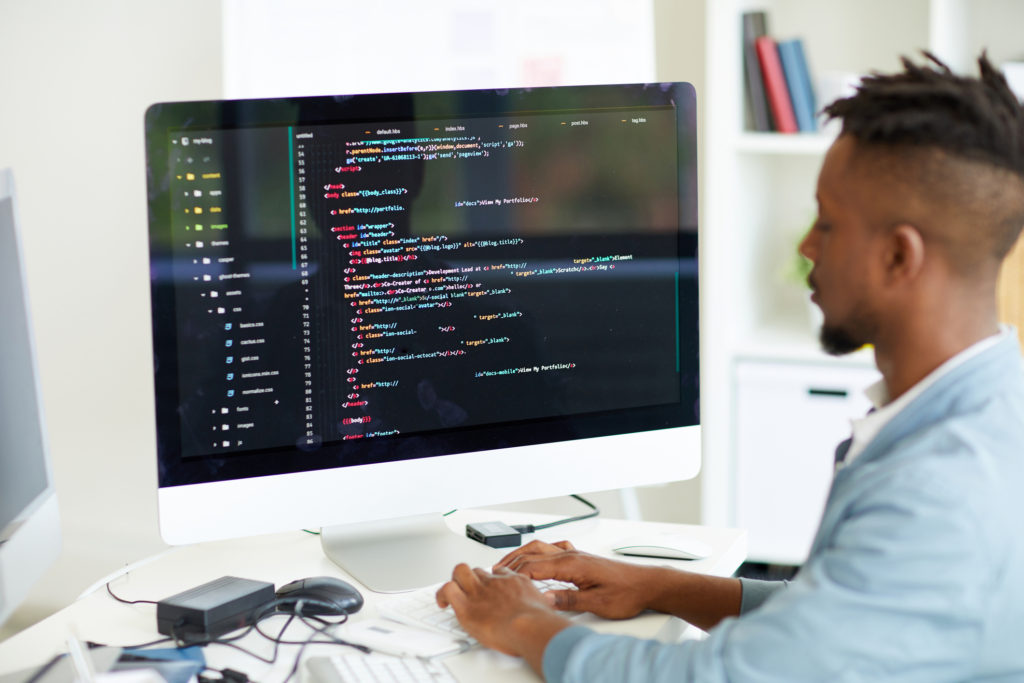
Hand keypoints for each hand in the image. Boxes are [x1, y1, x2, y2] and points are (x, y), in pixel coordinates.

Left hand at [436, 563, 571, 664]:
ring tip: (455, 593)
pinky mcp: (466, 605)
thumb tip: (546, 609)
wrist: (529, 625)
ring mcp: (480, 591)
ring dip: (457, 581)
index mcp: (515, 581)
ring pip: (460, 571)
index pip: (499, 572)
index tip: (492, 587)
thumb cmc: (539, 622)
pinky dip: (442, 594)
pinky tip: (442, 603)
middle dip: (473, 576)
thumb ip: (540, 603)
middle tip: (470, 588)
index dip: (494, 579)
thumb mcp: (546, 605)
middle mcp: (495, 582)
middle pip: (478, 568)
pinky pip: (448, 589)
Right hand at [495, 539, 654, 619]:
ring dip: (524, 554)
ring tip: (509, 563)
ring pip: (543, 548)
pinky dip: (541, 552)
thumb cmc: (627, 593)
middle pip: (534, 552)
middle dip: (513, 560)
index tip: (500, 579)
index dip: (515, 573)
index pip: (535, 566)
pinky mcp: (582, 558)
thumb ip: (569, 600)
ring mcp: (577, 554)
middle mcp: (573, 555)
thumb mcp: (597, 603)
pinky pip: (555, 549)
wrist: (647, 585)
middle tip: (496, 570)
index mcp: (573, 564)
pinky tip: (540, 557)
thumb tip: (545, 598)